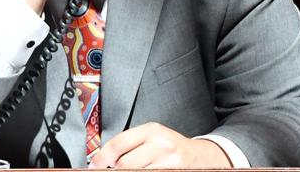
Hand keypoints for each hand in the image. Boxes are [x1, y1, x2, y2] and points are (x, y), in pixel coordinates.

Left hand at [89, 122, 231, 168]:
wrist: (205, 157)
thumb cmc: (173, 148)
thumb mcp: (154, 137)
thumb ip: (131, 144)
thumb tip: (104, 159)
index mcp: (152, 130)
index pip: (118, 144)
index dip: (102, 157)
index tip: (94, 165)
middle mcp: (161, 144)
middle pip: (125, 164)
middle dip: (116, 169)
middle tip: (114, 169)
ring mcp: (170, 162)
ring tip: (134, 169)